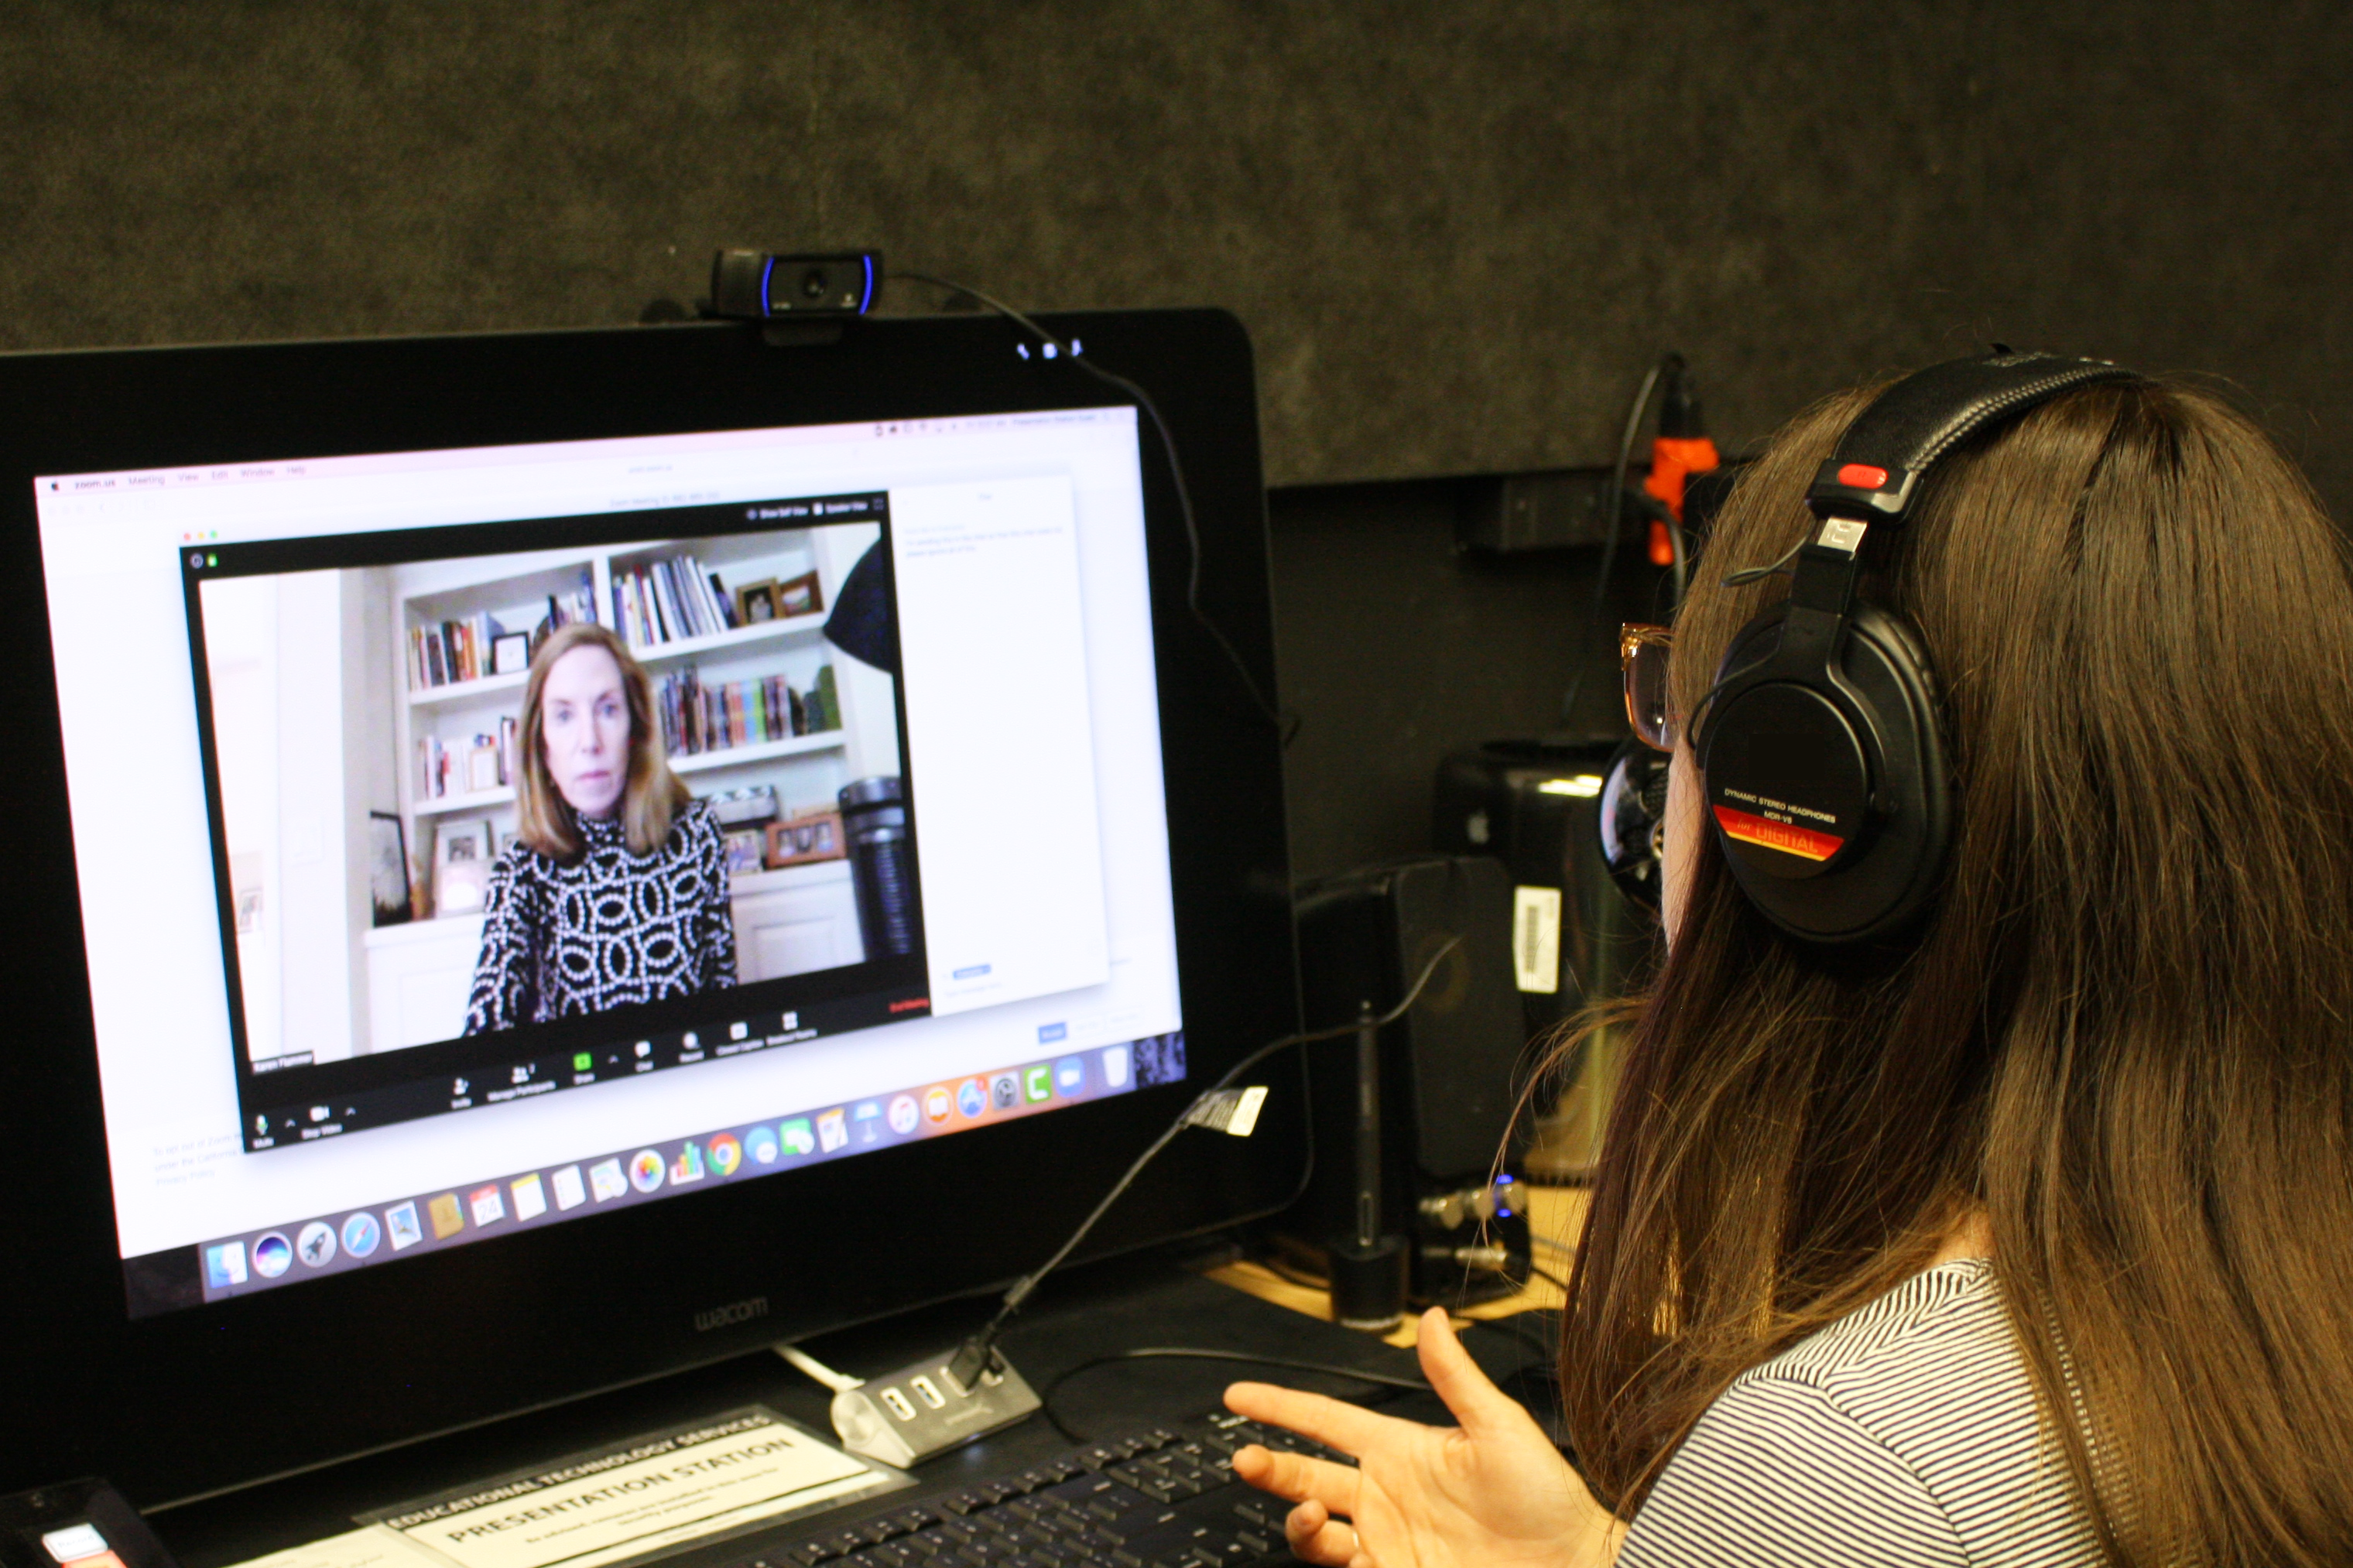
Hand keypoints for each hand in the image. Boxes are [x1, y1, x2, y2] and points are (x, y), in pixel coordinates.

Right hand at [1225, 1308, 1618, 1567]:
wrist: (1572, 1567)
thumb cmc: (1547, 1499)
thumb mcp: (1500, 1427)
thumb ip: (1455, 1375)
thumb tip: (1433, 1317)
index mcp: (1402, 1449)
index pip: (1326, 1419)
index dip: (1281, 1406)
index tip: (1240, 1395)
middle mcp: (1386, 1495)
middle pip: (1306, 1474)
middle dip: (1269, 1465)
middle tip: (1245, 1457)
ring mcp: (1388, 1540)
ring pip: (1315, 1530)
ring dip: (1297, 1519)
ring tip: (1306, 1512)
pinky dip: (1329, 1557)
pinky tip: (1338, 1545)